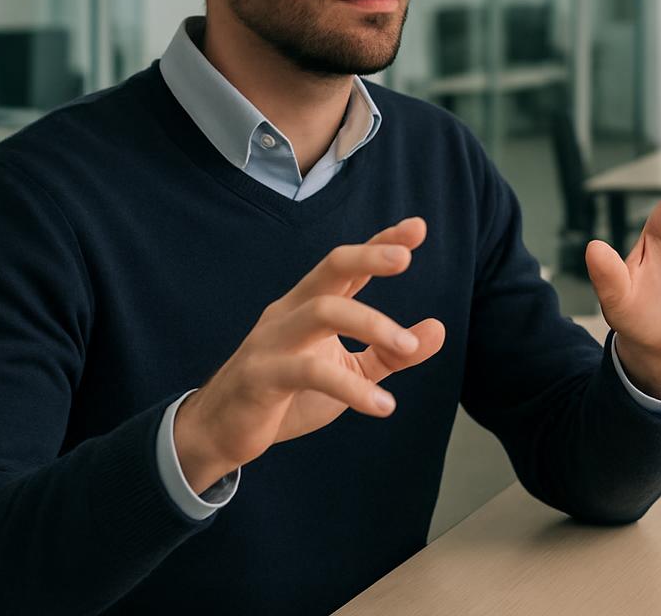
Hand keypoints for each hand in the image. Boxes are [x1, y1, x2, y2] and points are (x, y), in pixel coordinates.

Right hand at [173, 217, 445, 492]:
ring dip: (371, 323)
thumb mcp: (348, 373)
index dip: (380, 243)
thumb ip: (390, 353)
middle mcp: (290, 312)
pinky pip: (310, 372)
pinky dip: (352, 389)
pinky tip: (383, 406)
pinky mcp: (262, 376)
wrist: (221, 433)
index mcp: (309, 305)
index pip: (347, 266)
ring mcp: (273, 340)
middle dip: (368, 257)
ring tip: (408, 346)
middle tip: (405, 258)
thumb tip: (439, 329)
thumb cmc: (287, 395)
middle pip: (330, 269)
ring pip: (322, 311)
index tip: (418, 227)